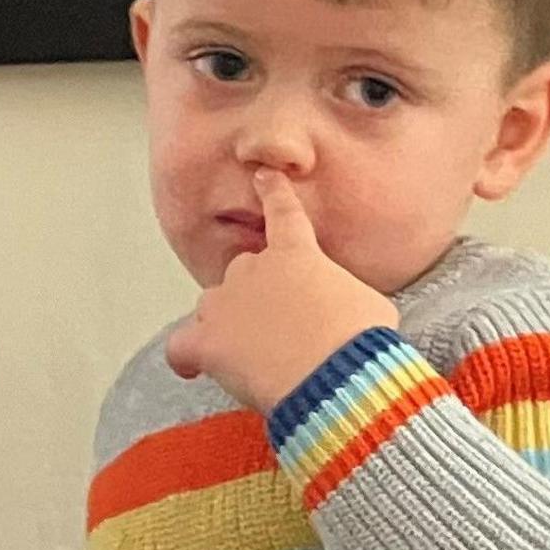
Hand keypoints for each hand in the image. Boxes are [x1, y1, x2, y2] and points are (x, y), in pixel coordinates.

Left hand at [162, 172, 402, 414]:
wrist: (337, 374)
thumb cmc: (362, 340)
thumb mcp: (369, 303)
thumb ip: (342, 294)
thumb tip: (342, 307)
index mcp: (296, 254)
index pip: (283, 212)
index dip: (273, 192)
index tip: (263, 176)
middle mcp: (253, 269)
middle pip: (242, 273)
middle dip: (256, 296)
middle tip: (281, 330)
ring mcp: (225, 304)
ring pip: (211, 307)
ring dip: (225, 324)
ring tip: (252, 356)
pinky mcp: (208, 342)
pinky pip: (181, 346)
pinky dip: (187, 357)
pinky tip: (198, 368)